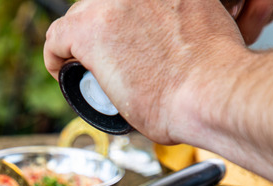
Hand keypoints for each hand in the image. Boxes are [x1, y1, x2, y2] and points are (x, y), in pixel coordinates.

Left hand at [44, 0, 272, 185]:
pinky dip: (56, 56)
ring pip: (82, 18)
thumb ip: (181, 26)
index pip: (129, 2)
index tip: (123, 38)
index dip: (123, 19)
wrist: (213, 90)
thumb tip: (169, 43)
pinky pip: (58, 38)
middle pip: (103, 4)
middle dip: (104, 29)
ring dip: (83, 44)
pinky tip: (62, 70)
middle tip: (110, 58)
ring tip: (91, 69)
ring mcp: (113, 4)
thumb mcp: (204, 25)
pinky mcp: (91, 30)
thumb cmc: (215, 73)